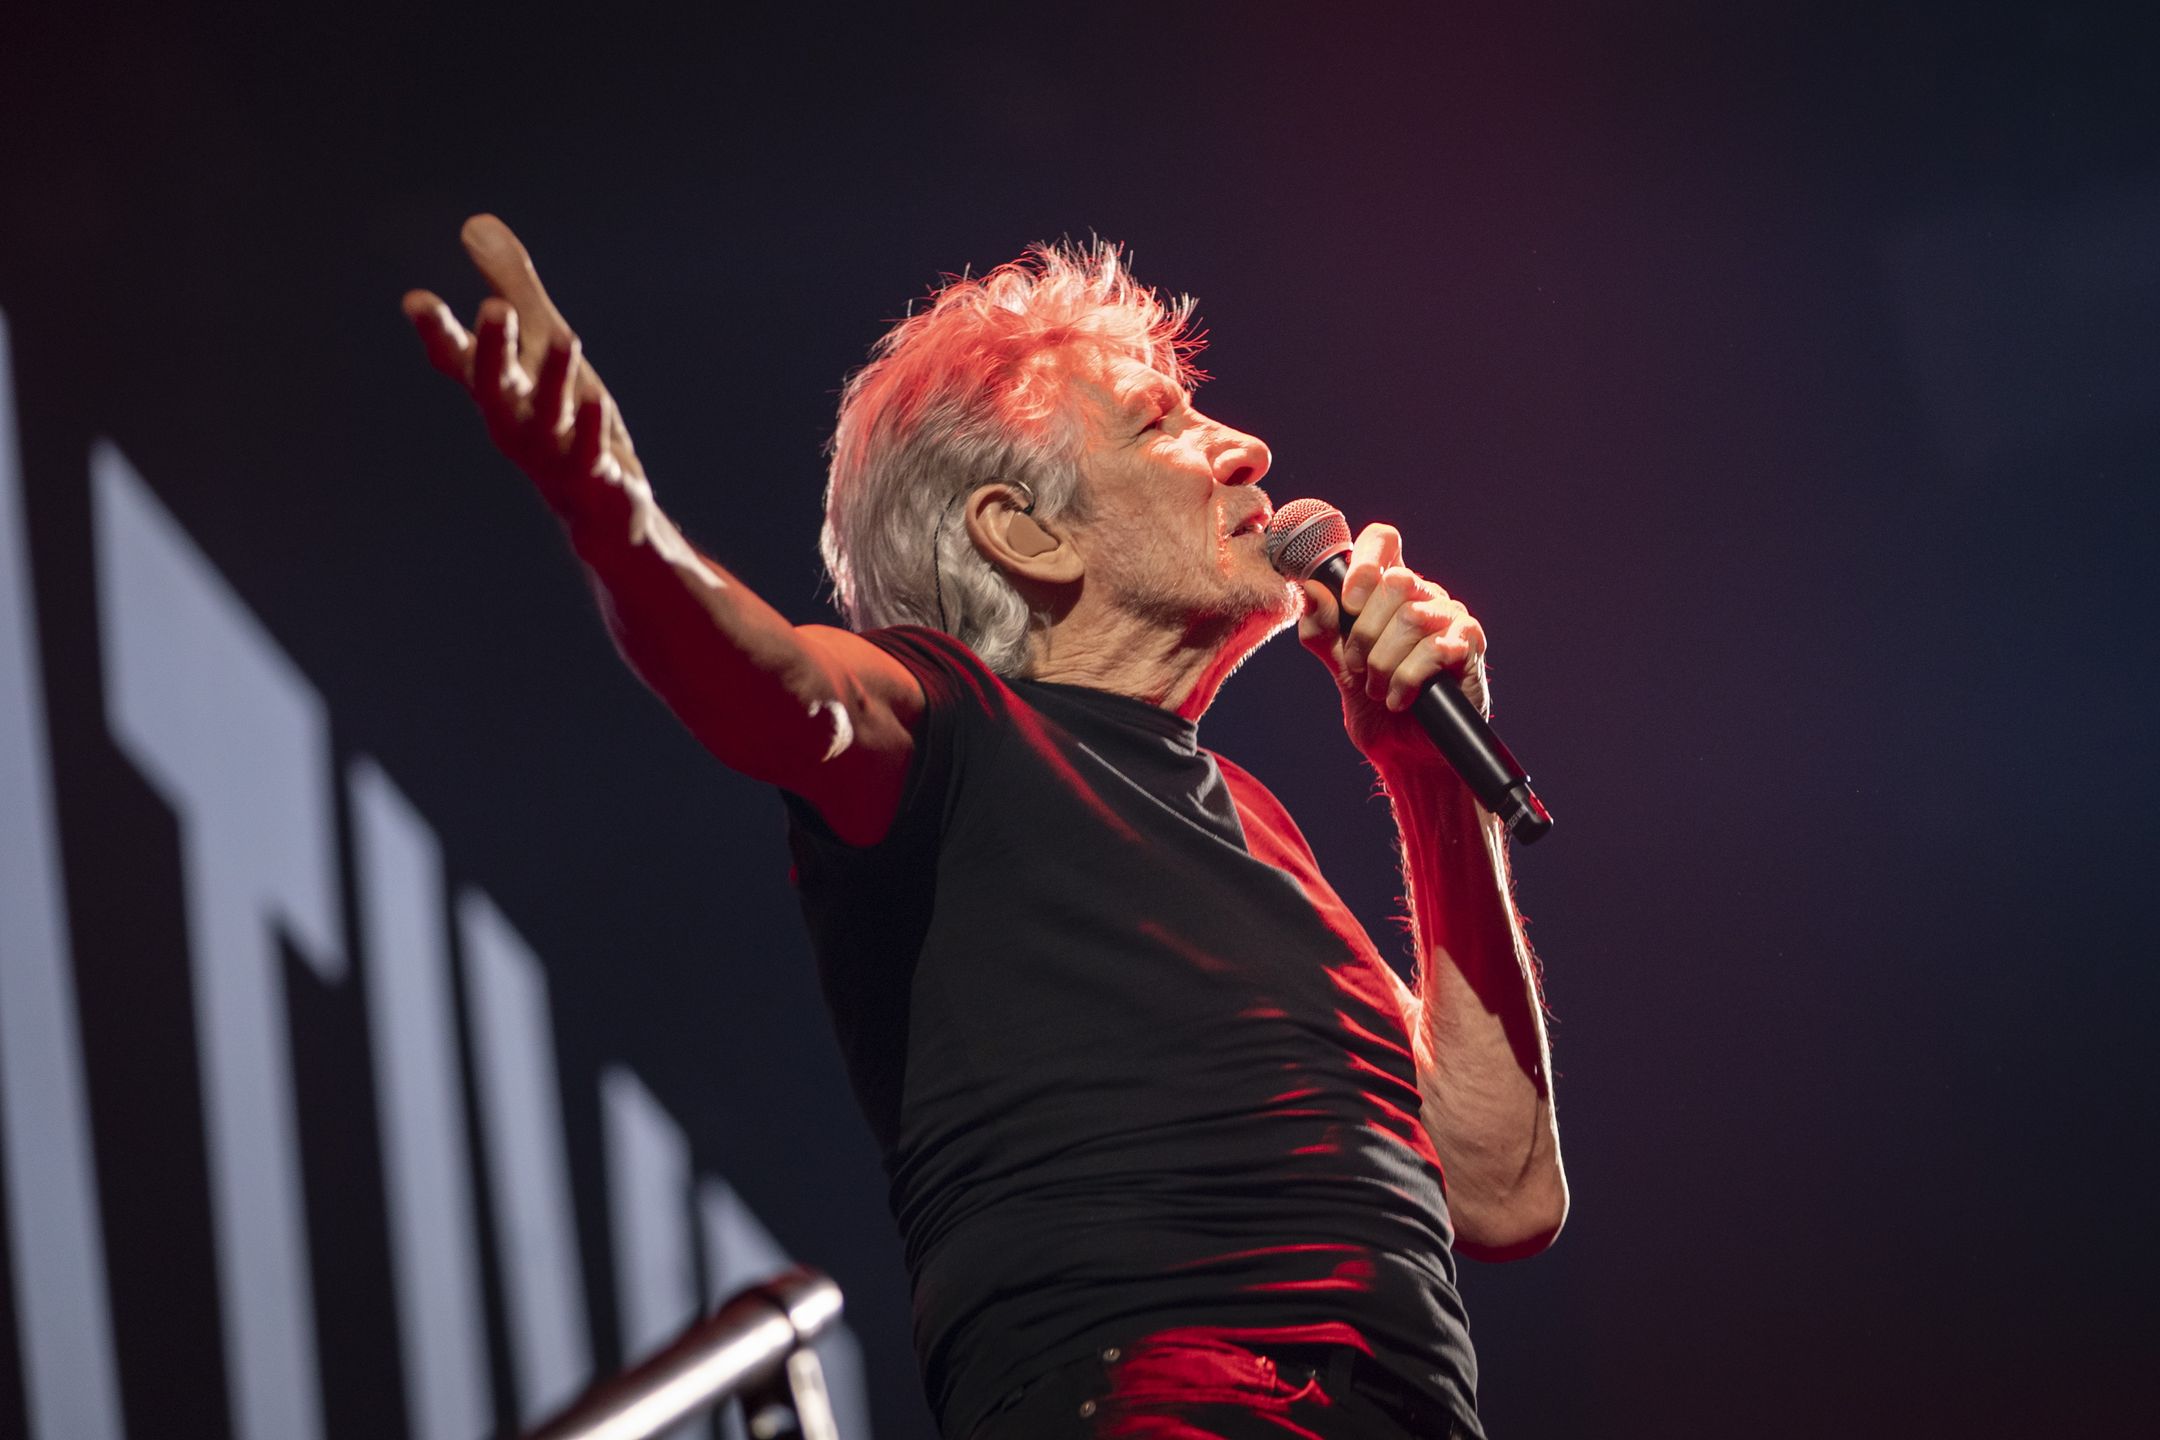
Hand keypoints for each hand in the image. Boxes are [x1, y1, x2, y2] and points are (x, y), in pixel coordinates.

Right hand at [402, 215, 644, 530]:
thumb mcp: (542, 345)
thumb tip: (476, 223)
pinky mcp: (596, 480)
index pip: (461, 360)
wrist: (605, 512)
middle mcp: (518, 425)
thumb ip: (512, 287)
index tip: (417, 301)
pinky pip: (590, 457)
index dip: (440, 333)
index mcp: (501, 392)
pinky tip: (597, 400)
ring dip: (552, 380)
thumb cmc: (568, 421)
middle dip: (495, 351)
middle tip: (494, 307)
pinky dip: (591, 432)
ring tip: (563, 335)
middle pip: (496, 389)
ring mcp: (554, 457)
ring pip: (546, 419)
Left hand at [1297, 521, 1488, 769]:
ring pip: (1412, 617)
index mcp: (1389, 591)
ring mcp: (1451, 619)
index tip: (1347, 603)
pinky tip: (1401, 699)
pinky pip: (1436, 649)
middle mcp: (1424, 596)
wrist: (1404, 752)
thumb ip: (1321, 627)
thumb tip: (1309, 589)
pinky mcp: (1469, 648)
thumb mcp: (1336, 664)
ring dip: (1384, 662)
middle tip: (1358, 668)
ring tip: (1378, 689)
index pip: (1382, 541)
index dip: (1362, 562)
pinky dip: (1408, 679)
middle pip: (1396, 581)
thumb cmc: (1373, 703)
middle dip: (1365, 632)